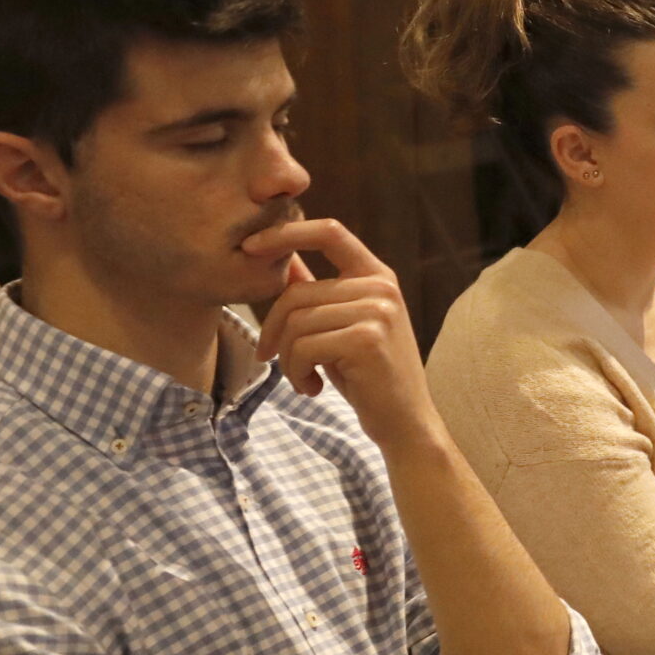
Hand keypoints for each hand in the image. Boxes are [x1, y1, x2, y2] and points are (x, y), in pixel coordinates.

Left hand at [246, 219, 438, 453]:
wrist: (405, 422)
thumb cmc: (368, 376)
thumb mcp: (342, 327)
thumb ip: (319, 293)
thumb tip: (285, 258)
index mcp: (377, 276)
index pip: (329, 232)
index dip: (285, 232)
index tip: (249, 246)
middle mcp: (381, 287)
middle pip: (297, 293)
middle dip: (272, 330)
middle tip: (270, 358)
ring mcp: (377, 311)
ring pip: (296, 323)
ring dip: (286, 359)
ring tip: (302, 379)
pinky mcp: (366, 340)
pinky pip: (303, 347)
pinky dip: (296, 373)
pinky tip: (312, 389)